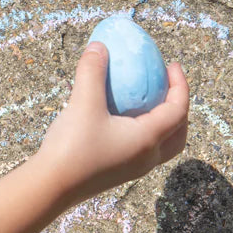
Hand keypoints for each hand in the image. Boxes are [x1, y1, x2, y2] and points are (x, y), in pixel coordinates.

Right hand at [35, 41, 189, 207]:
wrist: (52, 186)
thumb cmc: (72, 146)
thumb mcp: (82, 103)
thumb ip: (92, 72)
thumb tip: (99, 46)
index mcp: (148, 140)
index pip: (178, 110)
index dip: (180, 85)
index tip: (172, 65)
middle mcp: (147, 156)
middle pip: (179, 133)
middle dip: (179, 108)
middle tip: (167, 87)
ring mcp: (134, 167)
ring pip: (164, 145)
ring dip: (164, 122)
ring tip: (147, 104)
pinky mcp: (119, 172)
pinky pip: (144, 149)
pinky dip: (145, 131)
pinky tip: (120, 119)